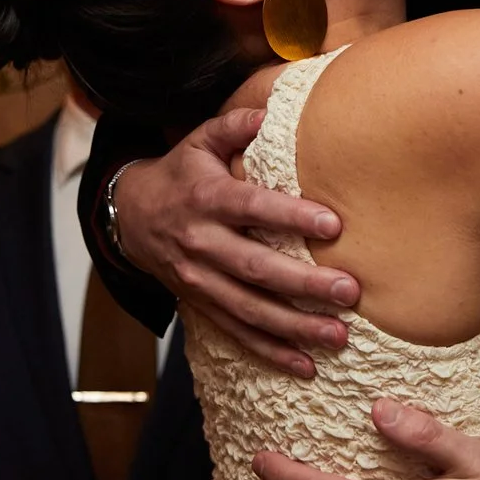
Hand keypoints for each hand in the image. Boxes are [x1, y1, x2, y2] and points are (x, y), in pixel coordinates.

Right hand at [113, 109, 359, 376]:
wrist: (130, 217)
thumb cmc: (180, 174)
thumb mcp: (198, 141)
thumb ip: (232, 126)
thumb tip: (265, 113)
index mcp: (206, 200)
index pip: (252, 208)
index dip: (291, 218)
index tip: (334, 225)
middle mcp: (202, 244)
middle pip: (255, 269)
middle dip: (304, 284)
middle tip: (349, 291)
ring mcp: (199, 281)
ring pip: (249, 309)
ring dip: (294, 327)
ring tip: (338, 335)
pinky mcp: (201, 306)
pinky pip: (237, 333)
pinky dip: (270, 352)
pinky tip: (305, 366)